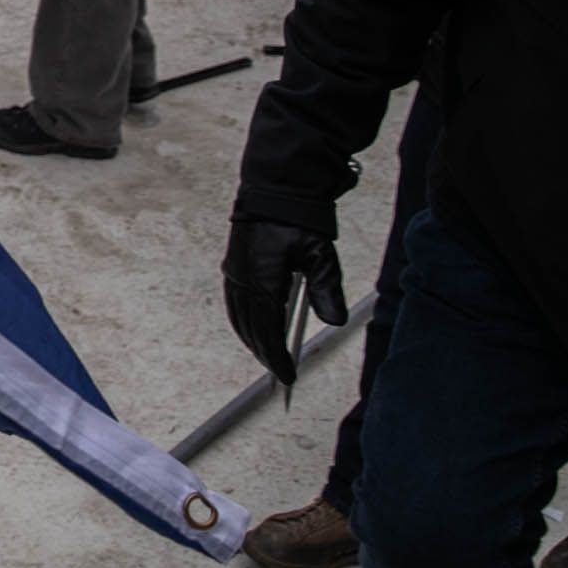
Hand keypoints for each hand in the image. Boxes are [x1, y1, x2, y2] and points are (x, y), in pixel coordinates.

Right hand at [221, 217, 348, 384]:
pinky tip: (252, 327)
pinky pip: (234, 304)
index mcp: (263, 281)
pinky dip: (243, 322)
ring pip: (239, 318)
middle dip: (265, 353)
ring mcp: (234, 274)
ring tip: (267, 355)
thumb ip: (327, 290)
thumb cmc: (297, 221)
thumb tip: (334, 321)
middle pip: (251, 329)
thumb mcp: (320, 256)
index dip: (277, 357)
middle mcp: (243, 281)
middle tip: (281, 371)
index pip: (268, 331)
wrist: (273, 191)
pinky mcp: (233, 267)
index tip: (288, 376)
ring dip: (252, 340)